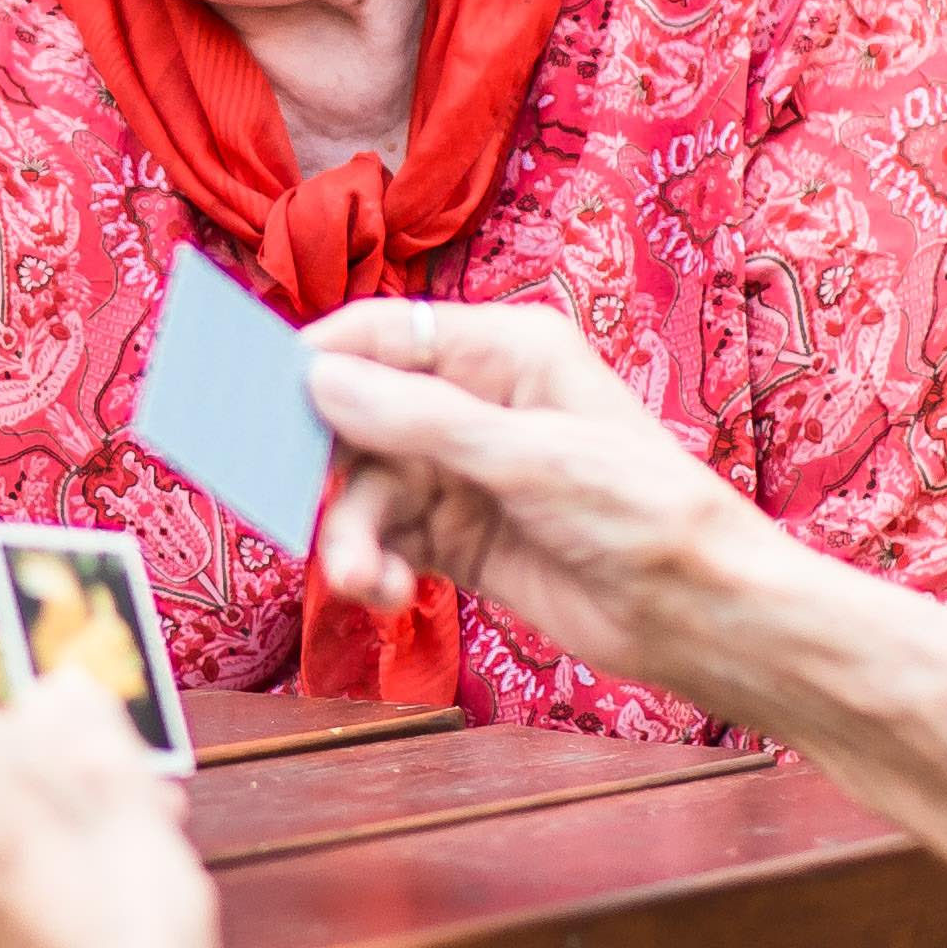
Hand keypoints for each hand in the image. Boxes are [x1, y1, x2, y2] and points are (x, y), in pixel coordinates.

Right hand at [302, 302, 773, 706]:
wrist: (700, 612)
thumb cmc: (642, 513)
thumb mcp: (529, 459)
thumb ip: (421, 420)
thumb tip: (319, 378)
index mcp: (505, 350)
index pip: (384, 335)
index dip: (314, 362)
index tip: (246, 396)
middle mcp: (477, 401)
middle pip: (358, 413)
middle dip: (321, 462)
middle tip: (275, 497)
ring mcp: (465, 471)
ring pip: (365, 488)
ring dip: (350, 534)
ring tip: (361, 578)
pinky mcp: (460, 537)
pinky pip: (386, 539)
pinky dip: (373, 566)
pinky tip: (384, 594)